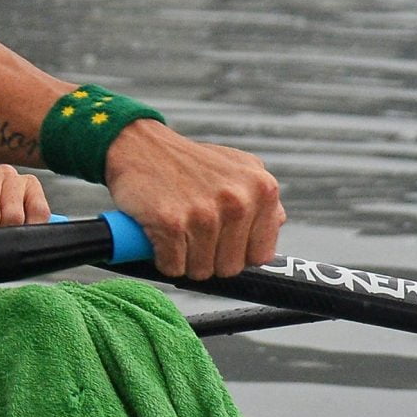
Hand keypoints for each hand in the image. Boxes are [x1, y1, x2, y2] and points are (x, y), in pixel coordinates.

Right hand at [104, 121, 283, 279]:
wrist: (138, 144)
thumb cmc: (187, 162)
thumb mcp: (236, 168)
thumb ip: (260, 198)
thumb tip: (277, 223)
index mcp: (262, 188)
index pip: (260, 255)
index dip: (237, 252)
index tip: (220, 240)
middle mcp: (238, 201)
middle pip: (230, 268)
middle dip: (208, 258)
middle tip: (192, 232)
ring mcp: (205, 213)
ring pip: (201, 271)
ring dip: (183, 259)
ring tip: (176, 228)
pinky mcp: (172, 223)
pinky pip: (173, 267)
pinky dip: (162, 257)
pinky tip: (159, 232)